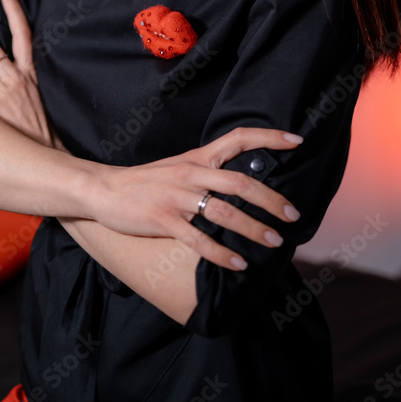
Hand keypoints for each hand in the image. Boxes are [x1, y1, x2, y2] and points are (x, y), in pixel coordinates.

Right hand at [86, 127, 303, 266]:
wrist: (104, 189)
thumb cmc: (146, 181)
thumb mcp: (179, 168)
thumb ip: (208, 172)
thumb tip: (244, 183)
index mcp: (197, 157)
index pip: (238, 137)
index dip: (268, 137)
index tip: (296, 141)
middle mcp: (191, 174)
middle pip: (240, 182)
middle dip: (271, 199)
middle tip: (292, 215)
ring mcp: (177, 197)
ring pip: (224, 213)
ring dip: (253, 229)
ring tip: (274, 242)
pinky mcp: (163, 220)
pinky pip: (199, 240)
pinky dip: (221, 254)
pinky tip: (238, 264)